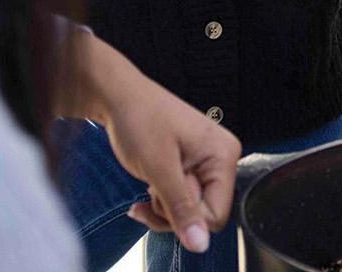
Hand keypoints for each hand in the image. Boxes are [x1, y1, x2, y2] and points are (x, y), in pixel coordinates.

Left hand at [98, 72, 240, 251]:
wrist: (118, 96)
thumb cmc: (139, 121)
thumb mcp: (159, 168)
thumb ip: (181, 208)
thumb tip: (201, 245)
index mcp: (223, 155)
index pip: (216, 215)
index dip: (184, 215)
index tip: (161, 192)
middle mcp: (221, 159)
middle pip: (203, 214)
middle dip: (171, 209)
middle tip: (152, 185)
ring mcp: (207, 162)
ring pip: (190, 209)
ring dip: (163, 204)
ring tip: (150, 179)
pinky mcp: (192, 165)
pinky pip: (182, 197)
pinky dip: (162, 198)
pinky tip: (150, 183)